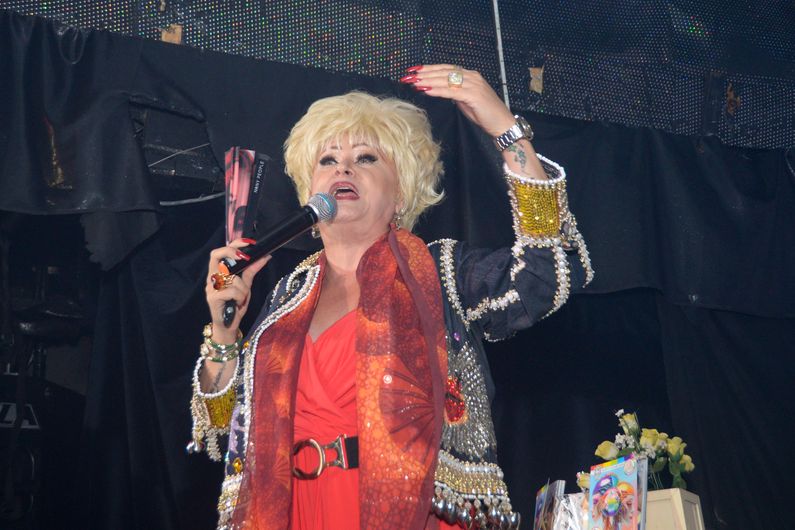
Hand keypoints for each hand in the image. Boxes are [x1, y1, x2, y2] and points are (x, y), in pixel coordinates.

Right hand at [205, 238, 269, 342]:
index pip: (221, 251)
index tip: (249, 243)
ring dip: (243, 287)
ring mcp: (210, 288)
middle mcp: (212, 277)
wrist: (229, 326)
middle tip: (245, 258)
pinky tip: (238, 303)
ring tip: (242, 297)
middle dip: (231, 253)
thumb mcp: (246, 285)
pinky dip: (240, 296)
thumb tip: (265, 256)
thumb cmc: (235, 304)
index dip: (234, 244)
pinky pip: (231, 291)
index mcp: (218, 272)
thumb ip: (252, 270)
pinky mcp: (212, 298)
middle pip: (216, 255)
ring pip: (231, 277)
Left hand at [400, 64, 515, 136]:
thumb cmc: (485, 114)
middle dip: (424, 74)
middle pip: (443, 72)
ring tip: (413, 82)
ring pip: (446, 80)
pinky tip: (426, 90)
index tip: (413, 70)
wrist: (502, 124)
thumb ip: (454, 93)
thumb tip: (438, 89)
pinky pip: (452, 91)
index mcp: (470, 75)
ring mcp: (474, 85)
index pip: (445, 68)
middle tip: (408, 75)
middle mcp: (472, 77)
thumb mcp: (465, 101)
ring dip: (428, 80)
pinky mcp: (474, 95)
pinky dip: (438, 90)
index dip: (428, 68)